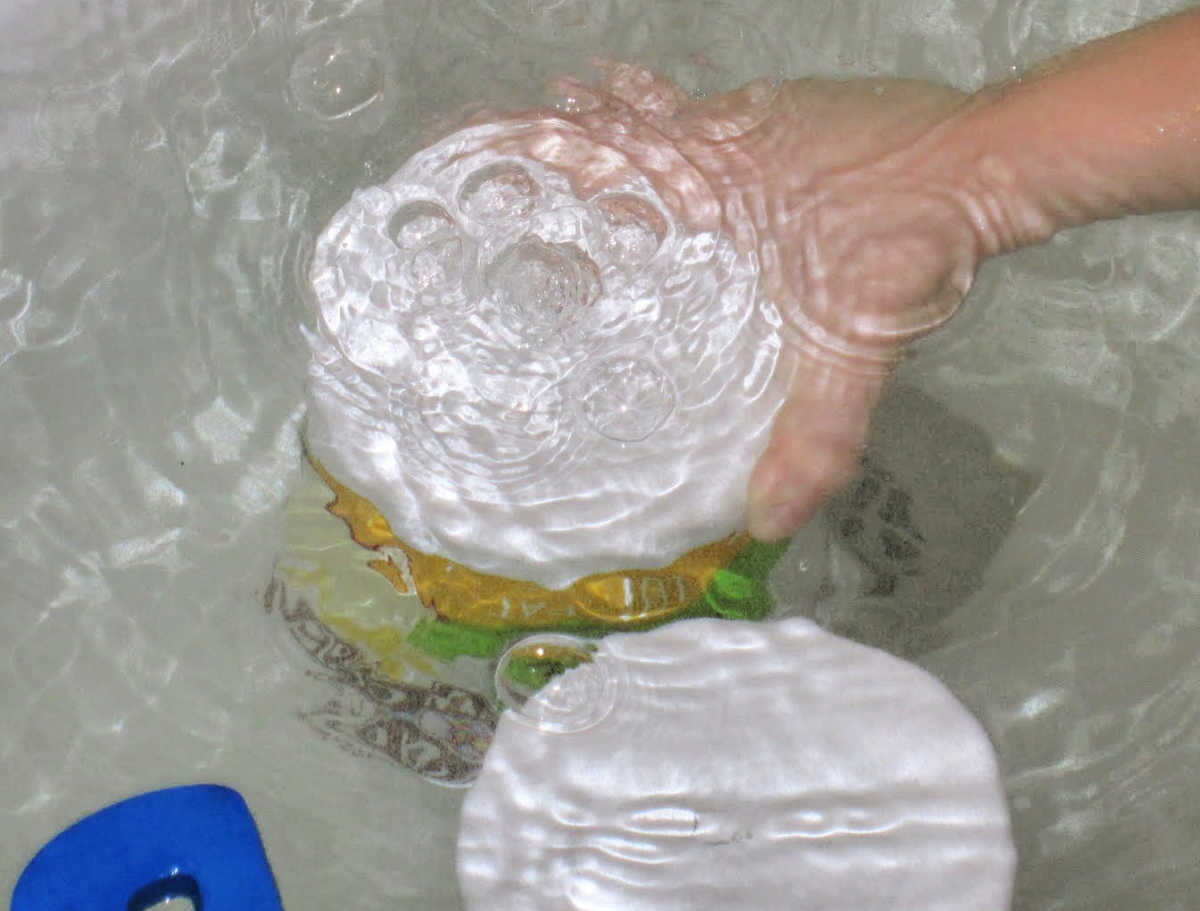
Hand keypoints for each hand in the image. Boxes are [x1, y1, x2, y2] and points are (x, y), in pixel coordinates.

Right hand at [484, 61, 987, 539]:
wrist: (986, 165)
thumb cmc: (909, 241)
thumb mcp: (852, 346)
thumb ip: (813, 435)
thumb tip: (767, 524)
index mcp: (709, 183)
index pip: (596, 153)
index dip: (525, 146)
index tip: (462, 152)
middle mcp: (715, 143)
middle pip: (608, 128)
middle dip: (544, 142)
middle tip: (479, 162)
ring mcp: (750, 125)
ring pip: (652, 120)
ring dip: (602, 136)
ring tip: (542, 157)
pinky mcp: (786, 120)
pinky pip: (705, 119)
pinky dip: (669, 134)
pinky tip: (663, 170)